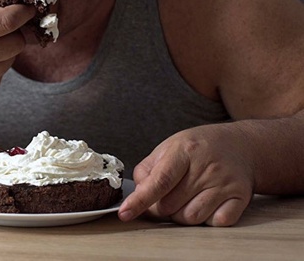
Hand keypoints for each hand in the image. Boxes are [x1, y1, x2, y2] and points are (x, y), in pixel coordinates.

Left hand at [118, 124, 254, 225]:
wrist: (242, 145)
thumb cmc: (198, 147)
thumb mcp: (169, 147)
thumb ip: (148, 169)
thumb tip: (137, 194)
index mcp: (184, 151)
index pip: (159, 181)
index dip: (140, 199)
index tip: (125, 213)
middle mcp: (206, 167)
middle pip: (170, 205)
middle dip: (161, 206)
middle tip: (168, 193)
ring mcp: (225, 183)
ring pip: (191, 218)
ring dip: (181, 215)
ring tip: (186, 198)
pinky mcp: (240, 198)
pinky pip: (216, 223)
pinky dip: (207, 220)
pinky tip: (207, 203)